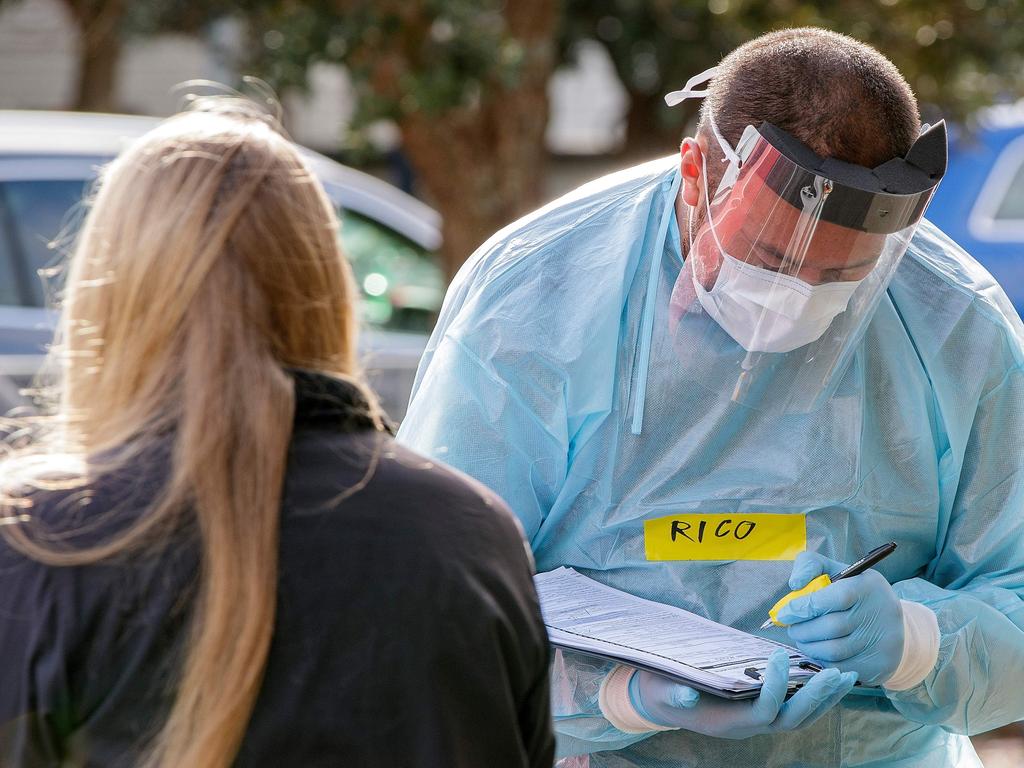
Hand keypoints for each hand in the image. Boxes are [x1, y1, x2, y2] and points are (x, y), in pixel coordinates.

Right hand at [628, 649, 855, 738]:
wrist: (661, 702)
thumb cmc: (663, 691)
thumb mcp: (664, 689)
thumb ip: (676, 693)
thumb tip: (686, 696)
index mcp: (729, 722)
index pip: (765, 710)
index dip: (777, 686)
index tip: (779, 654)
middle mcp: (749, 726)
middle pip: (793, 719)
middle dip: (816, 697)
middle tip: (835, 672)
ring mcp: (757, 720)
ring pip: (800, 716)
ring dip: (825, 698)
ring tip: (846, 675)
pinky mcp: (761, 709)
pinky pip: (795, 708)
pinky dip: (815, 695)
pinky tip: (827, 676)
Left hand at [777, 552, 903, 685]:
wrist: (889, 620)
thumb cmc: (853, 591)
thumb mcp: (836, 570)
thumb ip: (810, 566)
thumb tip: (795, 584)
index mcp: (868, 586)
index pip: (835, 597)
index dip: (804, 607)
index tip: (784, 614)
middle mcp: (880, 613)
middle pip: (831, 627)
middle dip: (802, 630)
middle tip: (791, 629)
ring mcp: (883, 642)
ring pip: (834, 651)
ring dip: (809, 646)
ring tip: (801, 639)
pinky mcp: (879, 664)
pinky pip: (841, 668)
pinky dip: (823, 660)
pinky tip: (818, 651)